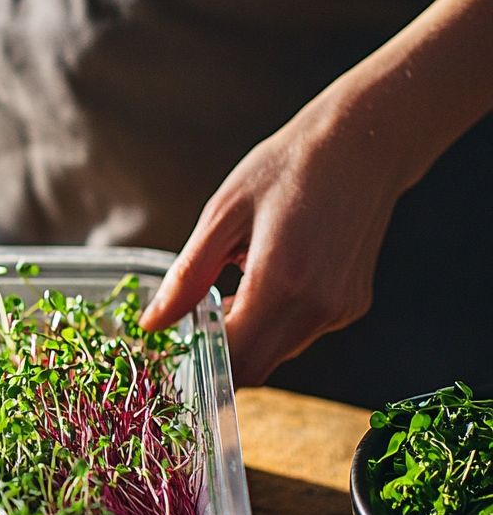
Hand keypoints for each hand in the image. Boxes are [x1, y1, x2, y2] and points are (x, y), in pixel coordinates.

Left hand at [139, 95, 406, 387]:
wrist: (362, 145)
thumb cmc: (288, 169)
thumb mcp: (223, 215)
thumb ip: (187, 277)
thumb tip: (153, 323)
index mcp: (281, 282)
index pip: (233, 360)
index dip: (198, 361)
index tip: (174, 343)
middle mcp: (317, 306)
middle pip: (255, 369)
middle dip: (219, 356)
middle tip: (195, 320)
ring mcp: (340, 310)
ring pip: (277, 355)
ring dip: (246, 338)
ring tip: (233, 287)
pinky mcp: (351, 306)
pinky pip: (301, 334)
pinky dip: (273, 323)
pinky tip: (267, 280)